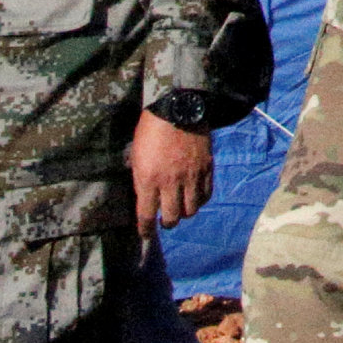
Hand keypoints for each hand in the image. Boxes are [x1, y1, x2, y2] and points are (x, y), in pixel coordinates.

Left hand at [130, 111, 214, 231]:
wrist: (177, 108)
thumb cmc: (150, 130)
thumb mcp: (136, 156)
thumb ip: (140, 179)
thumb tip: (145, 196)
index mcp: (148, 180)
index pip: (146, 215)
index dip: (145, 230)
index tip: (145, 234)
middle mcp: (170, 182)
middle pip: (171, 218)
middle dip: (166, 223)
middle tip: (165, 221)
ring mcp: (191, 176)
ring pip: (191, 210)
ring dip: (184, 213)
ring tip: (181, 208)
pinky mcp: (206, 168)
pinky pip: (206, 194)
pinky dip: (200, 200)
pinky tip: (195, 197)